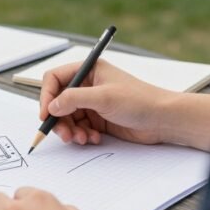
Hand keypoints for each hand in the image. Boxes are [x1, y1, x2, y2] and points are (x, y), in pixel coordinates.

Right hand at [40, 60, 175, 145]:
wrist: (163, 120)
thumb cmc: (140, 100)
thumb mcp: (103, 97)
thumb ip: (73, 99)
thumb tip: (51, 106)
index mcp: (88, 70)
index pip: (55, 79)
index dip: (47, 96)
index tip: (46, 114)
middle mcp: (88, 85)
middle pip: (58, 102)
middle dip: (59, 119)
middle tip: (64, 134)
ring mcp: (92, 103)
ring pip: (67, 118)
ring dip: (70, 130)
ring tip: (82, 138)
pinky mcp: (98, 119)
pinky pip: (79, 128)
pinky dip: (82, 135)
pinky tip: (94, 139)